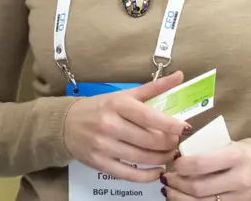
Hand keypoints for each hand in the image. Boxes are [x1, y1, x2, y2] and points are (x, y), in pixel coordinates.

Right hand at [62, 71, 189, 182]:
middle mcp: (109, 124)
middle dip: (169, 143)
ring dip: (162, 158)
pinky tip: (157, 171)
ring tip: (169, 154)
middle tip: (176, 142)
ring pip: (143, 158)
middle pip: (150, 140)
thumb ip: (154, 87)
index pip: (149, 117)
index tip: (184, 128)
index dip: (171, 125)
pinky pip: (130, 175)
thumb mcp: (124, 94)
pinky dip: (148, 176)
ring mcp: (104, 145)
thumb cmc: (100, 107)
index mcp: (117, 104)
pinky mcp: (100, 163)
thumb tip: (179, 75)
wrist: (66, 124)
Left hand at [163, 137, 250, 200]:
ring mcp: (240, 198)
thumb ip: (210, 150)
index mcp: (235, 157)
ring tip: (170, 191)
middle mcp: (238, 180)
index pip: (201, 164)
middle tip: (167, 178)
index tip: (175, 162)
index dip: (182, 165)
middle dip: (177, 184)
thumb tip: (181, 154)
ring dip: (180, 199)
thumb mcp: (233, 144)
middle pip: (199, 188)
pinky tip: (184, 200)